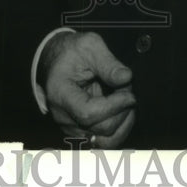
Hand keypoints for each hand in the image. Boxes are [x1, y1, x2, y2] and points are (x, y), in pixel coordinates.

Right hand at [40, 31, 135, 147]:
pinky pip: (105, 140)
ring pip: (106, 140)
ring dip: (123, 122)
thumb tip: (126, 78)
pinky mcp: (81, 132)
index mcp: (60, 94)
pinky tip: (122, 111)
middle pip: (101, 129)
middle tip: (127, 89)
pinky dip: (119, 128)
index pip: (88, 113)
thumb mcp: (90, 46)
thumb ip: (108, 62)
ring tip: (125, 102)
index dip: (114, 106)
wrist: (57, 61)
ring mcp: (72, 128)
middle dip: (122, 110)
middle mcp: (63, 117)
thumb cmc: (72, 52)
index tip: (129, 93)